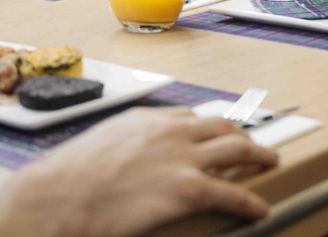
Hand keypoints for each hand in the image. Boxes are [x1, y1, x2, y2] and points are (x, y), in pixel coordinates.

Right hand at [0, 107, 277, 236]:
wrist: (58, 197)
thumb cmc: (66, 180)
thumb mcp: (96, 147)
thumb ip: (119, 148)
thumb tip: (119, 166)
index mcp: (145, 119)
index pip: (188, 117)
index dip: (206, 128)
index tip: (215, 135)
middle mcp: (169, 131)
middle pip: (219, 125)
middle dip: (240, 134)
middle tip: (251, 143)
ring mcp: (181, 158)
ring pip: (236, 149)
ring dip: (258, 155)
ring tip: (269, 162)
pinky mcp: (188, 189)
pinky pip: (231, 193)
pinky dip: (250, 201)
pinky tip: (259, 209)